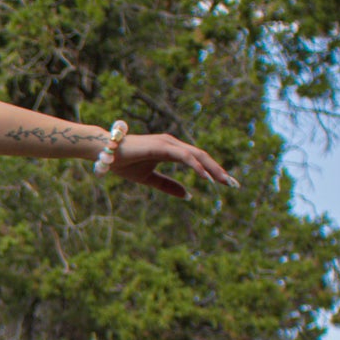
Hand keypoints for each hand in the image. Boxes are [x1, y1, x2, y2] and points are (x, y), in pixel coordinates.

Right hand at [109, 132, 238, 198]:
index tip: (226, 184)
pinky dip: (197, 166)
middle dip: (220, 170)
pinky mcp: (162, 146)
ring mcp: (168, 143)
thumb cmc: (124, 163)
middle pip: (203, 156)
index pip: (198, 160)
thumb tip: (188, 196)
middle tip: (234, 185)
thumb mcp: (149, 179)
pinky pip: (185, 156)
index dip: (213, 172)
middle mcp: (173, 143)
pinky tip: (206, 177)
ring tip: (225, 182)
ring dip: (213, 169)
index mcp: (171, 150)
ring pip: (197, 155)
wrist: (105, 153)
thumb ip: (168, 186)